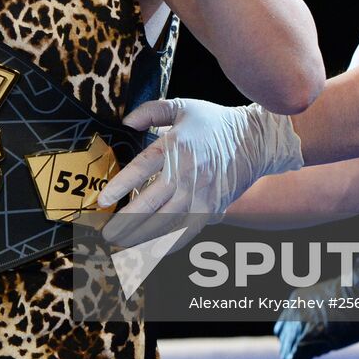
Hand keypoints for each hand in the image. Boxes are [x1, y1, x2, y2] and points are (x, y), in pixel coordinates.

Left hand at [97, 98, 301, 247]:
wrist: (255, 141)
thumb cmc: (215, 123)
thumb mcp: (182, 107)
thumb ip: (151, 111)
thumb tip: (126, 122)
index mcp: (175, 146)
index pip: (141, 168)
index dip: (120, 186)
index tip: (103, 201)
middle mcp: (186, 173)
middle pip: (151, 204)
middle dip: (126, 222)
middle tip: (106, 234)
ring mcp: (201, 194)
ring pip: (167, 223)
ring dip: (143, 237)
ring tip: (123, 246)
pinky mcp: (212, 208)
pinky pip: (187, 231)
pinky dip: (169, 243)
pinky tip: (152, 251)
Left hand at [274, 258, 358, 358]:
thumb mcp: (338, 309)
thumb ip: (326, 321)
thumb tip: (331, 335)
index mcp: (299, 300)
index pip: (286, 328)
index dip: (295, 346)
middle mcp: (293, 309)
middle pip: (283, 341)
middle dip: (296, 358)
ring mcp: (297, 323)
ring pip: (287, 355)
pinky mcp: (305, 339)